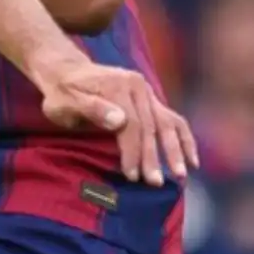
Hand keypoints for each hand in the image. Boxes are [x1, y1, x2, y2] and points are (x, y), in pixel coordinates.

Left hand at [29, 53, 198, 186]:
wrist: (66, 71)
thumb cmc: (61, 93)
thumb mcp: (63, 102)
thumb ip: (90, 109)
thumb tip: (120, 120)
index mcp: (117, 86)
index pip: (132, 124)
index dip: (133, 151)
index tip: (133, 175)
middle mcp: (137, 86)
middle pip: (150, 126)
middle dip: (153, 157)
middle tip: (155, 182)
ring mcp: (147, 92)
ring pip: (167, 123)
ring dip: (175, 150)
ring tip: (181, 175)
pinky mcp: (151, 99)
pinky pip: (173, 119)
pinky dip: (184, 138)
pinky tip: (192, 160)